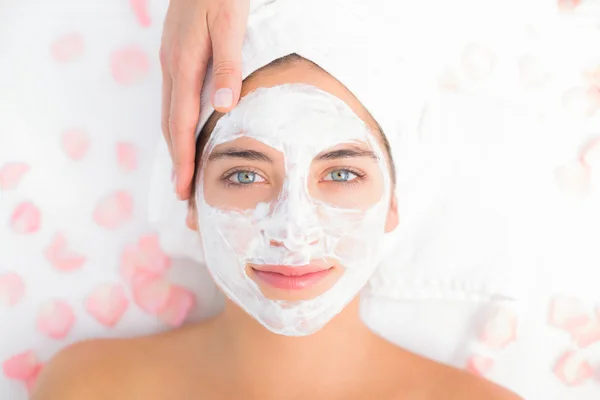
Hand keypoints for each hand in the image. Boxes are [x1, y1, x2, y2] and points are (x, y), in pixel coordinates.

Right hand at [160, 0, 248, 199]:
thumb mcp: (230, 24)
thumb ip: (228, 65)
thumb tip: (225, 107)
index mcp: (184, 63)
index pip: (182, 122)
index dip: (183, 158)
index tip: (184, 187)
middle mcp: (172, 66)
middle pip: (171, 123)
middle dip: (176, 160)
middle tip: (182, 193)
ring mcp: (171, 61)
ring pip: (170, 112)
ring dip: (175, 145)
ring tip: (183, 172)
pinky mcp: (176, 55)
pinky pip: (174, 99)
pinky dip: (178, 123)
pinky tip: (185, 132)